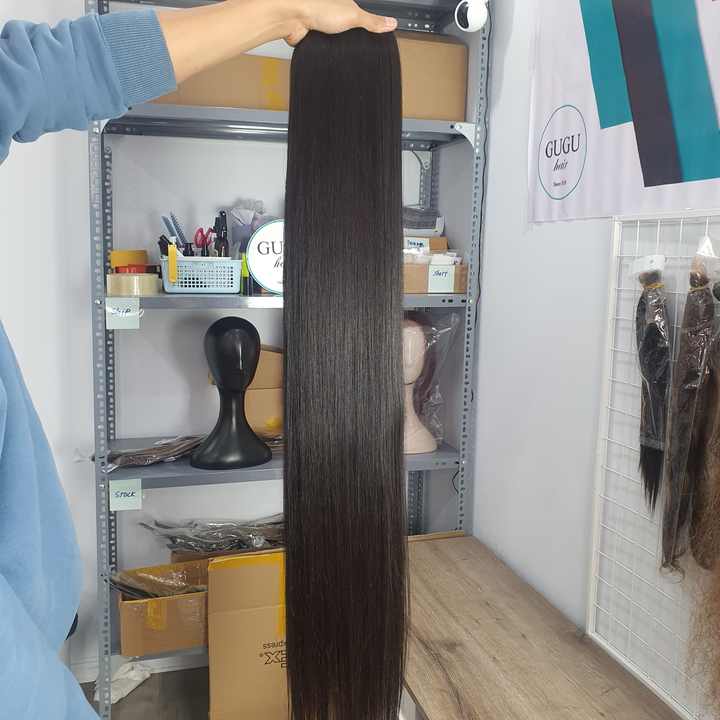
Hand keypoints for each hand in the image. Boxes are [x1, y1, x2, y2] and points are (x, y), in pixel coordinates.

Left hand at [282, 0, 397, 44]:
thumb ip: (372, 22)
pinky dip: (327, 53)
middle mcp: (333, 12)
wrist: (292, 17)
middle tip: (358, 48)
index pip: (363, 18)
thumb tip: (392, 23)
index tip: (377, 40)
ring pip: (336, 41)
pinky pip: (324, 48)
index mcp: (345, 4)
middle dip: (353, 41)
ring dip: (338, 48)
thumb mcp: (353, 15)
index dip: (370, 30)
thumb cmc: (317, 7)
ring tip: (343, 51)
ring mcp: (322, 24)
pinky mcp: (312, 36)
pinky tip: (329, 54)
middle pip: (350, 32)